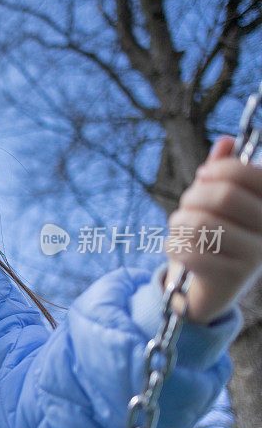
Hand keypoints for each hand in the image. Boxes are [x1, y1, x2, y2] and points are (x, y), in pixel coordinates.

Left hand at [164, 136, 261, 323]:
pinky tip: (181, 252)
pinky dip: (174, 247)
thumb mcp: (215, 199)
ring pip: (200, 223)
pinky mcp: (231, 277)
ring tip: (181, 231)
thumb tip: (226, 142)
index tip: (204, 176)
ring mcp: (254, 255)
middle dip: (192, 198)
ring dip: (178, 224)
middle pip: (222, 196)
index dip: (220, 169)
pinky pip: (188, 251)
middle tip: (186, 208)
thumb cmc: (211, 233)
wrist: (205, 285)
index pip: (253, 174)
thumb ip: (222, 171)